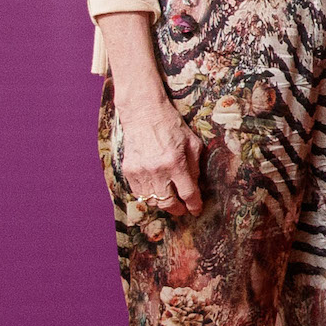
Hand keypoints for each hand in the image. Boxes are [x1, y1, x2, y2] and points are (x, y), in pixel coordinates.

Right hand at [116, 96, 204, 217]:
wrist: (144, 114)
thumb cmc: (172, 127)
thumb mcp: (193, 144)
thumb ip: (195, 167)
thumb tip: (195, 187)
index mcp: (176, 163)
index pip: (188, 194)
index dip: (194, 205)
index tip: (196, 210)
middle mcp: (157, 170)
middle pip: (168, 203)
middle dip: (178, 210)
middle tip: (183, 210)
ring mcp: (141, 172)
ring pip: (152, 201)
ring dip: (163, 205)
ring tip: (170, 202)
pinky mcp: (129, 171)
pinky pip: (139, 193)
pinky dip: (148, 197)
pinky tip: (156, 193)